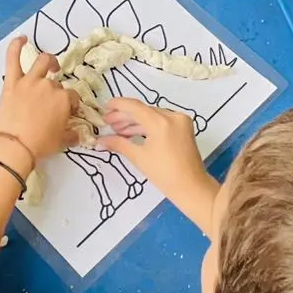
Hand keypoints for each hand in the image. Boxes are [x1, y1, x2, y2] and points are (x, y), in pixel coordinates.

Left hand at [0, 37, 73, 162]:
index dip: (70, 104)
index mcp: (63, 99)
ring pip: (42, 62)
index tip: (67, 112)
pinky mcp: (12, 82)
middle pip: (56, 84)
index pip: (72, 97)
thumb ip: (72, 134)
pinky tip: (21, 38)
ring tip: (50, 65)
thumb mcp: (61, 142)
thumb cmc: (40, 145)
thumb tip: (79, 134)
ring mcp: (29, 81)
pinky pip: (13, 58)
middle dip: (56, 92)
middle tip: (50, 105)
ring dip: (49, 61)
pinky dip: (16, 46)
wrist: (14, 147)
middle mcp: (49, 86)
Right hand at [100, 99, 214, 221]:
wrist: (192, 187)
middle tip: (108, 122)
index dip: (118, 105)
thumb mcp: (139, 158)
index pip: (135, 106)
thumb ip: (119, 144)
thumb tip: (100, 140)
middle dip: (124, 116)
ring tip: (118, 130)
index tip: (105, 107)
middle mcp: (172, 116)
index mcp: (161, 122)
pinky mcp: (184, 126)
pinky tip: (133, 133)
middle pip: (143, 110)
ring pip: (152, 115)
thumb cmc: (164, 175)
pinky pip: (161, 121)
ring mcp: (180, 120)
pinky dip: (148, 126)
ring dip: (135, 122)